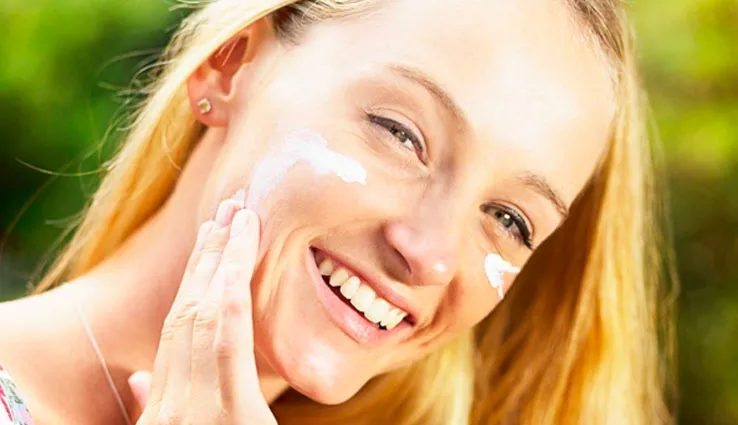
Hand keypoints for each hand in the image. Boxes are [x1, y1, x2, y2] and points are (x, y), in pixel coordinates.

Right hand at [127, 198, 274, 424]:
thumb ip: (152, 407)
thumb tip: (138, 375)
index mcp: (160, 404)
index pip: (176, 325)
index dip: (192, 274)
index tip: (209, 234)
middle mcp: (170, 401)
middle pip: (188, 308)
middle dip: (209, 252)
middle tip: (230, 206)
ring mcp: (191, 411)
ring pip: (205, 315)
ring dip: (222, 259)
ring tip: (241, 215)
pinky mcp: (231, 417)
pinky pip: (227, 345)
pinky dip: (231, 299)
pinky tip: (239, 265)